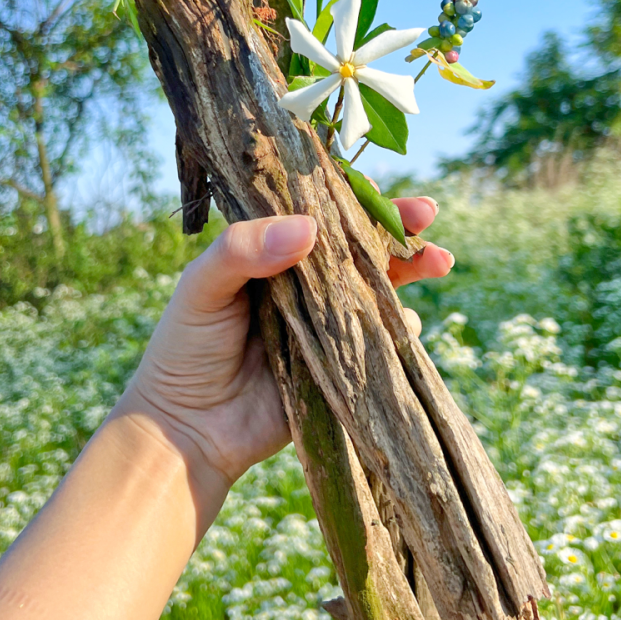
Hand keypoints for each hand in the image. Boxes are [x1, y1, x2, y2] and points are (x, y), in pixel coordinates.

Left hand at [112, 198, 452, 506]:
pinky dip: (400, 332)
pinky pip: (379, 344)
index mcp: (269, 255)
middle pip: (358, 250)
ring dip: (409, 273)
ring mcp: (324, 327)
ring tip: (436, 261)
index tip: (382, 189)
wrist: (186, 430)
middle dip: (398, 231)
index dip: (354, 200)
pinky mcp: (339, 368)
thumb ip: (244, 250)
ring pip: (376, 292)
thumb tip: (310, 228)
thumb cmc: (185, 349)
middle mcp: (303, 286)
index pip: (318, 217)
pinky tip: (407, 324)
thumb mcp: (202, 287)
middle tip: (427, 215)